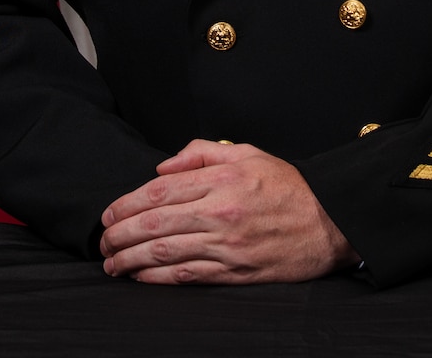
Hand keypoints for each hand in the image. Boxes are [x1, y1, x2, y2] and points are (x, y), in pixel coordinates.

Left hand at [99, 139, 358, 284]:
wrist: (329, 222)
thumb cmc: (288, 186)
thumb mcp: (248, 152)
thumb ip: (203, 152)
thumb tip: (163, 166)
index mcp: (222, 179)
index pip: (160, 190)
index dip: (127, 203)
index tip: (109, 213)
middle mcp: (220, 212)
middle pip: (155, 224)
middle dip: (120, 234)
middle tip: (102, 242)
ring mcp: (226, 245)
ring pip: (165, 253)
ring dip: (130, 259)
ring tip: (112, 263)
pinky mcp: (234, 272)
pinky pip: (187, 276)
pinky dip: (157, 278)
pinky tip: (140, 276)